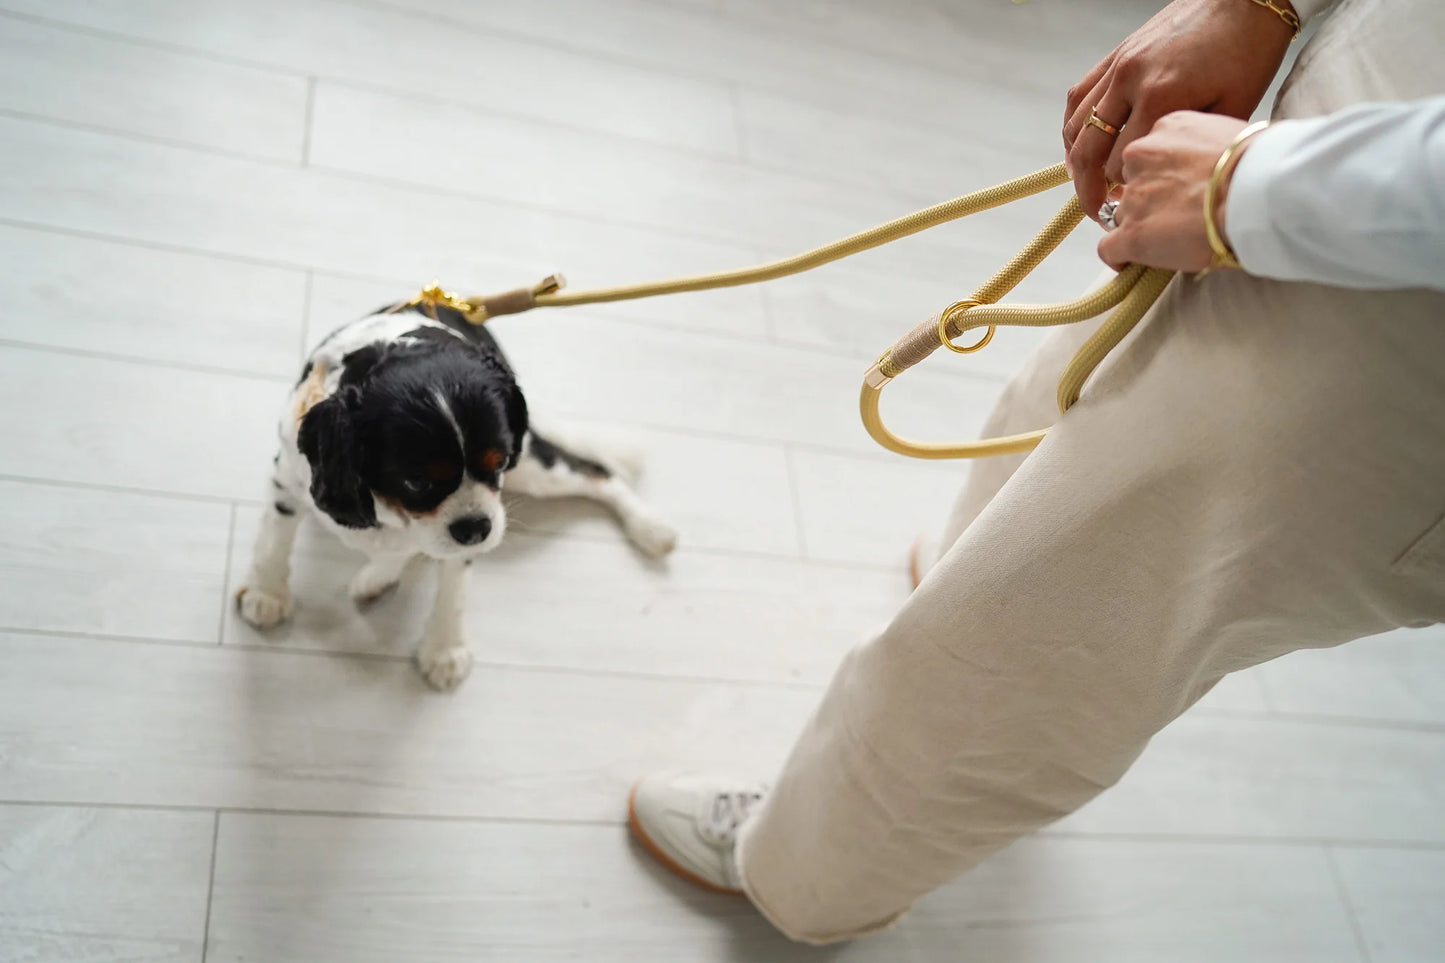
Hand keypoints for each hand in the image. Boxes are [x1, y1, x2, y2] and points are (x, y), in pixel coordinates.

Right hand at [1063, 0, 1293, 221]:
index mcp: (1162, 97)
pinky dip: (1074, 128)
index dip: (1123, 195)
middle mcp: (1130, 81)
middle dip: (1089, 189)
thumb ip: (1191, 147)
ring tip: (1087, 183)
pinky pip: (1078, 97)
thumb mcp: (1232, 109)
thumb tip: (1161, 180)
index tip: (1129, 212)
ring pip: (1076, 127)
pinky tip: (1082, 145)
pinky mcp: (1115, 55)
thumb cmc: (1248, 53)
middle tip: (1098, 212)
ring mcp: (1118, 66)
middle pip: (1089, 152)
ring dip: (1076, 161)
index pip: (1121, 165)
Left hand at [1097, 111, 1250, 272]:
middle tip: (1176, 215)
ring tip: (1170, 240)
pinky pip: (1108, 249)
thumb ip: (1205, 147)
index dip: (1160, 175)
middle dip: (1148, 200)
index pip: (1148, 153)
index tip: (1177, 188)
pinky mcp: (1132, 234)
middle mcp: (1141, 157)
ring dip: (1140, 227)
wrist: (1257, 193)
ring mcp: (1134, 197)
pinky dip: (1118, 257)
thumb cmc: (1260, 166)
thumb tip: (1208, 167)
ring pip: (1122, 215)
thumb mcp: (1230, 134)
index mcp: (1166, 127)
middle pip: (1132, 183)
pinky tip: (1132, 262)